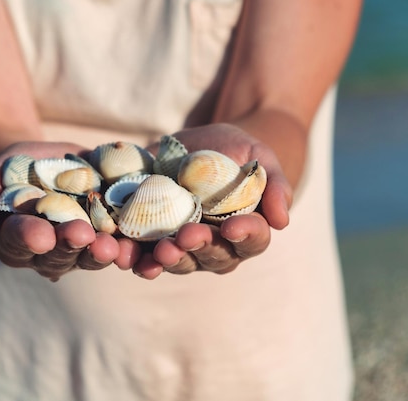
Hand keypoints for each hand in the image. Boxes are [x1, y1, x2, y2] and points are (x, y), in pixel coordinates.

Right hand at [0, 141, 128, 280]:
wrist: (35, 165)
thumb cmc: (3, 176)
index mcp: (15, 243)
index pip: (19, 242)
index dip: (30, 238)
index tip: (41, 234)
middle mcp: (48, 253)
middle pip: (58, 254)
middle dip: (70, 245)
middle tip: (82, 235)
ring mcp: (78, 247)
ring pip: (89, 255)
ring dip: (102, 252)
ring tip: (112, 245)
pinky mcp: (105, 234)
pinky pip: (117, 243)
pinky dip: (127, 243)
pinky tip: (137, 238)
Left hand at [131, 123, 291, 278]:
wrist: (199, 146)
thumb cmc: (237, 153)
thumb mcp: (260, 158)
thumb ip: (275, 184)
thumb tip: (282, 221)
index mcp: (247, 231)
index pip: (253, 240)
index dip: (245, 236)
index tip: (232, 227)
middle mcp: (218, 247)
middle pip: (213, 256)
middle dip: (198, 248)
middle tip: (185, 237)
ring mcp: (185, 247)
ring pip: (179, 261)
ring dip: (166, 260)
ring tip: (157, 251)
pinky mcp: (155, 240)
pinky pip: (146, 255)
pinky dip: (136, 257)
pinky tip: (125, 254)